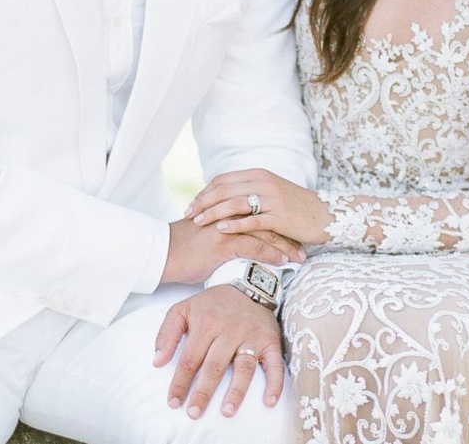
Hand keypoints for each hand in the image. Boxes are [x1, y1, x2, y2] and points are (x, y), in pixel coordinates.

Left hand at [153, 285, 285, 418]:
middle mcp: (230, 331)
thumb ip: (167, 334)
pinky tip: (269, 401)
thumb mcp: (183, 309)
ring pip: (244, 367)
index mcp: (206, 323)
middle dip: (203, 392)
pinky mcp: (270, 341)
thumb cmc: (212, 304)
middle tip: (194, 413)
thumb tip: (157, 362)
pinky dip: (274, 383)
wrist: (247, 285)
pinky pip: (275, 364)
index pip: (190, 359)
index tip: (173, 402)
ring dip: (236, 391)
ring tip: (227, 411)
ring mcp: (252, 337)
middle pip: (215, 366)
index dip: (180, 382)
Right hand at [160, 216, 305, 285]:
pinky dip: (271, 254)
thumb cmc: (184, 247)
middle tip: (304, 245)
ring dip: (285, 245)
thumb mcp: (208, 232)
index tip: (295, 233)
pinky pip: (254, 246)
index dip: (279, 221)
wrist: (163, 254)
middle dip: (288, 232)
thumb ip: (226, 228)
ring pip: (265, 232)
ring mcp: (227, 226)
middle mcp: (229, 211)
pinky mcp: (223, 241)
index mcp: (227, 206)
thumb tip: (242, 239)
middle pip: (267, 218)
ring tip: (300, 257)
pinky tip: (283, 262)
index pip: (261, 210)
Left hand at [186, 168, 331, 246]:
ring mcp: (273, 199)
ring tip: (198, 222)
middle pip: (225, 189)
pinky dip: (235, 224)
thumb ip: (250, 191)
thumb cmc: (297, 207)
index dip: (205, 192)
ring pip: (235, 202)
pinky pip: (253, 219)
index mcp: (259, 175)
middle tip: (188, 215)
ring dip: (213, 212)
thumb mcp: (272, 192)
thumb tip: (224, 198)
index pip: (223, 180)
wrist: (327, 215)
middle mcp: (264, 182)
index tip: (191, 204)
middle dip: (203, 202)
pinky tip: (220, 229)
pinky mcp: (280, 216)